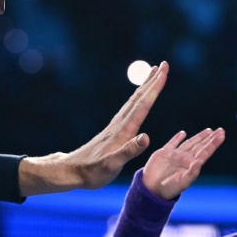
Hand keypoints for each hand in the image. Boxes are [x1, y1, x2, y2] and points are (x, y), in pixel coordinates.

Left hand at [19, 61, 168, 195]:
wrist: (73, 171)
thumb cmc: (93, 171)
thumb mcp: (112, 165)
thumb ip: (129, 151)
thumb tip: (146, 137)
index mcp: (124, 131)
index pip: (143, 105)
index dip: (154, 88)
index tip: (164, 72)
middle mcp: (120, 124)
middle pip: (139, 98)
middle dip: (152, 81)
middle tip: (163, 65)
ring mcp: (116, 126)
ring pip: (134, 101)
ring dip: (145, 87)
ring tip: (153, 74)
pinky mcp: (113, 131)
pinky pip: (129, 109)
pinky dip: (138, 99)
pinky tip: (139, 99)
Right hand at [142, 128, 224, 199]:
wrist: (151, 189)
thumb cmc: (168, 189)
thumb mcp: (181, 183)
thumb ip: (192, 173)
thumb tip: (200, 162)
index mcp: (191, 165)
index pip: (205, 151)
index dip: (214, 143)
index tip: (221, 134)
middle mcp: (185, 159)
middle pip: (200, 146)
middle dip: (210, 138)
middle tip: (220, 130)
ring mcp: (175, 155)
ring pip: (190, 143)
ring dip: (199, 137)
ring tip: (209, 131)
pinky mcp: (164, 153)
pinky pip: (173, 143)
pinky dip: (178, 138)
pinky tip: (183, 133)